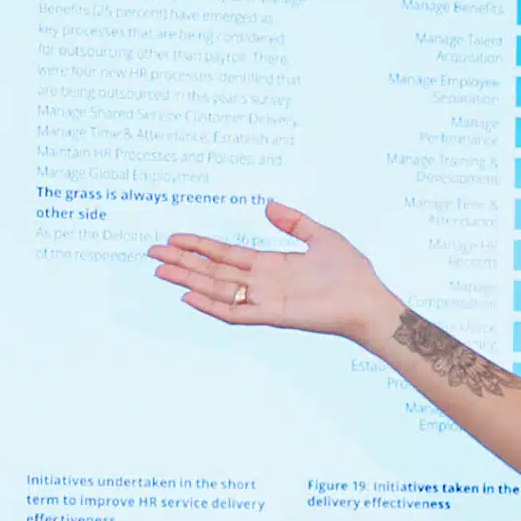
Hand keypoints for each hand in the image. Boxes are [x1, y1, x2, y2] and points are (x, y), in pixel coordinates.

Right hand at [149, 202, 393, 343]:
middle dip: (182, 261)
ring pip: (217, 289)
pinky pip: (235, 313)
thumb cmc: (351, 271)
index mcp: (270, 264)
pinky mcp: (273, 315)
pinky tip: (190, 295)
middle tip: (153, 252)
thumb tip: (268, 205)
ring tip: (161, 270)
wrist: (367, 299)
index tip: (175, 237)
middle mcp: (262, 283)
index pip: (225, 254)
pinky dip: (212, 305)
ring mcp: (265, 300)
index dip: (199, 245)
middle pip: (213, 271)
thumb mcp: (320, 235)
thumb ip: (293, 221)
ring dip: (188, 280)